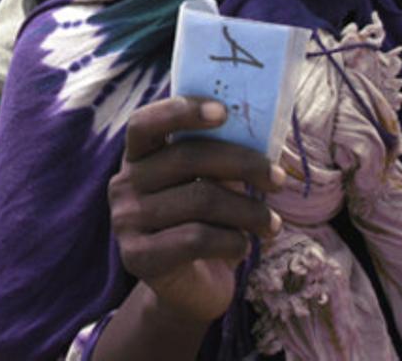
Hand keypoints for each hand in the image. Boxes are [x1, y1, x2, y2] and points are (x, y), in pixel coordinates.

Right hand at [108, 96, 284, 322]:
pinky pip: (196, 238)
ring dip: (249, 210)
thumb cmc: (206, 225)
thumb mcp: (210, 185)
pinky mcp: (138, 257)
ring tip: (271, 223)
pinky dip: (233, 240)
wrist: (189, 289)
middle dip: (243, 164)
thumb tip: (260, 132)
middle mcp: (124, 183)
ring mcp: (126, 220)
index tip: (224, 112)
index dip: (180, 111)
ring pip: (200, 199)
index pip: (144, 122)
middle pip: (187, 158)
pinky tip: (245, 246)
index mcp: (137, 156)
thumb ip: (220, 158)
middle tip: (278, 178)